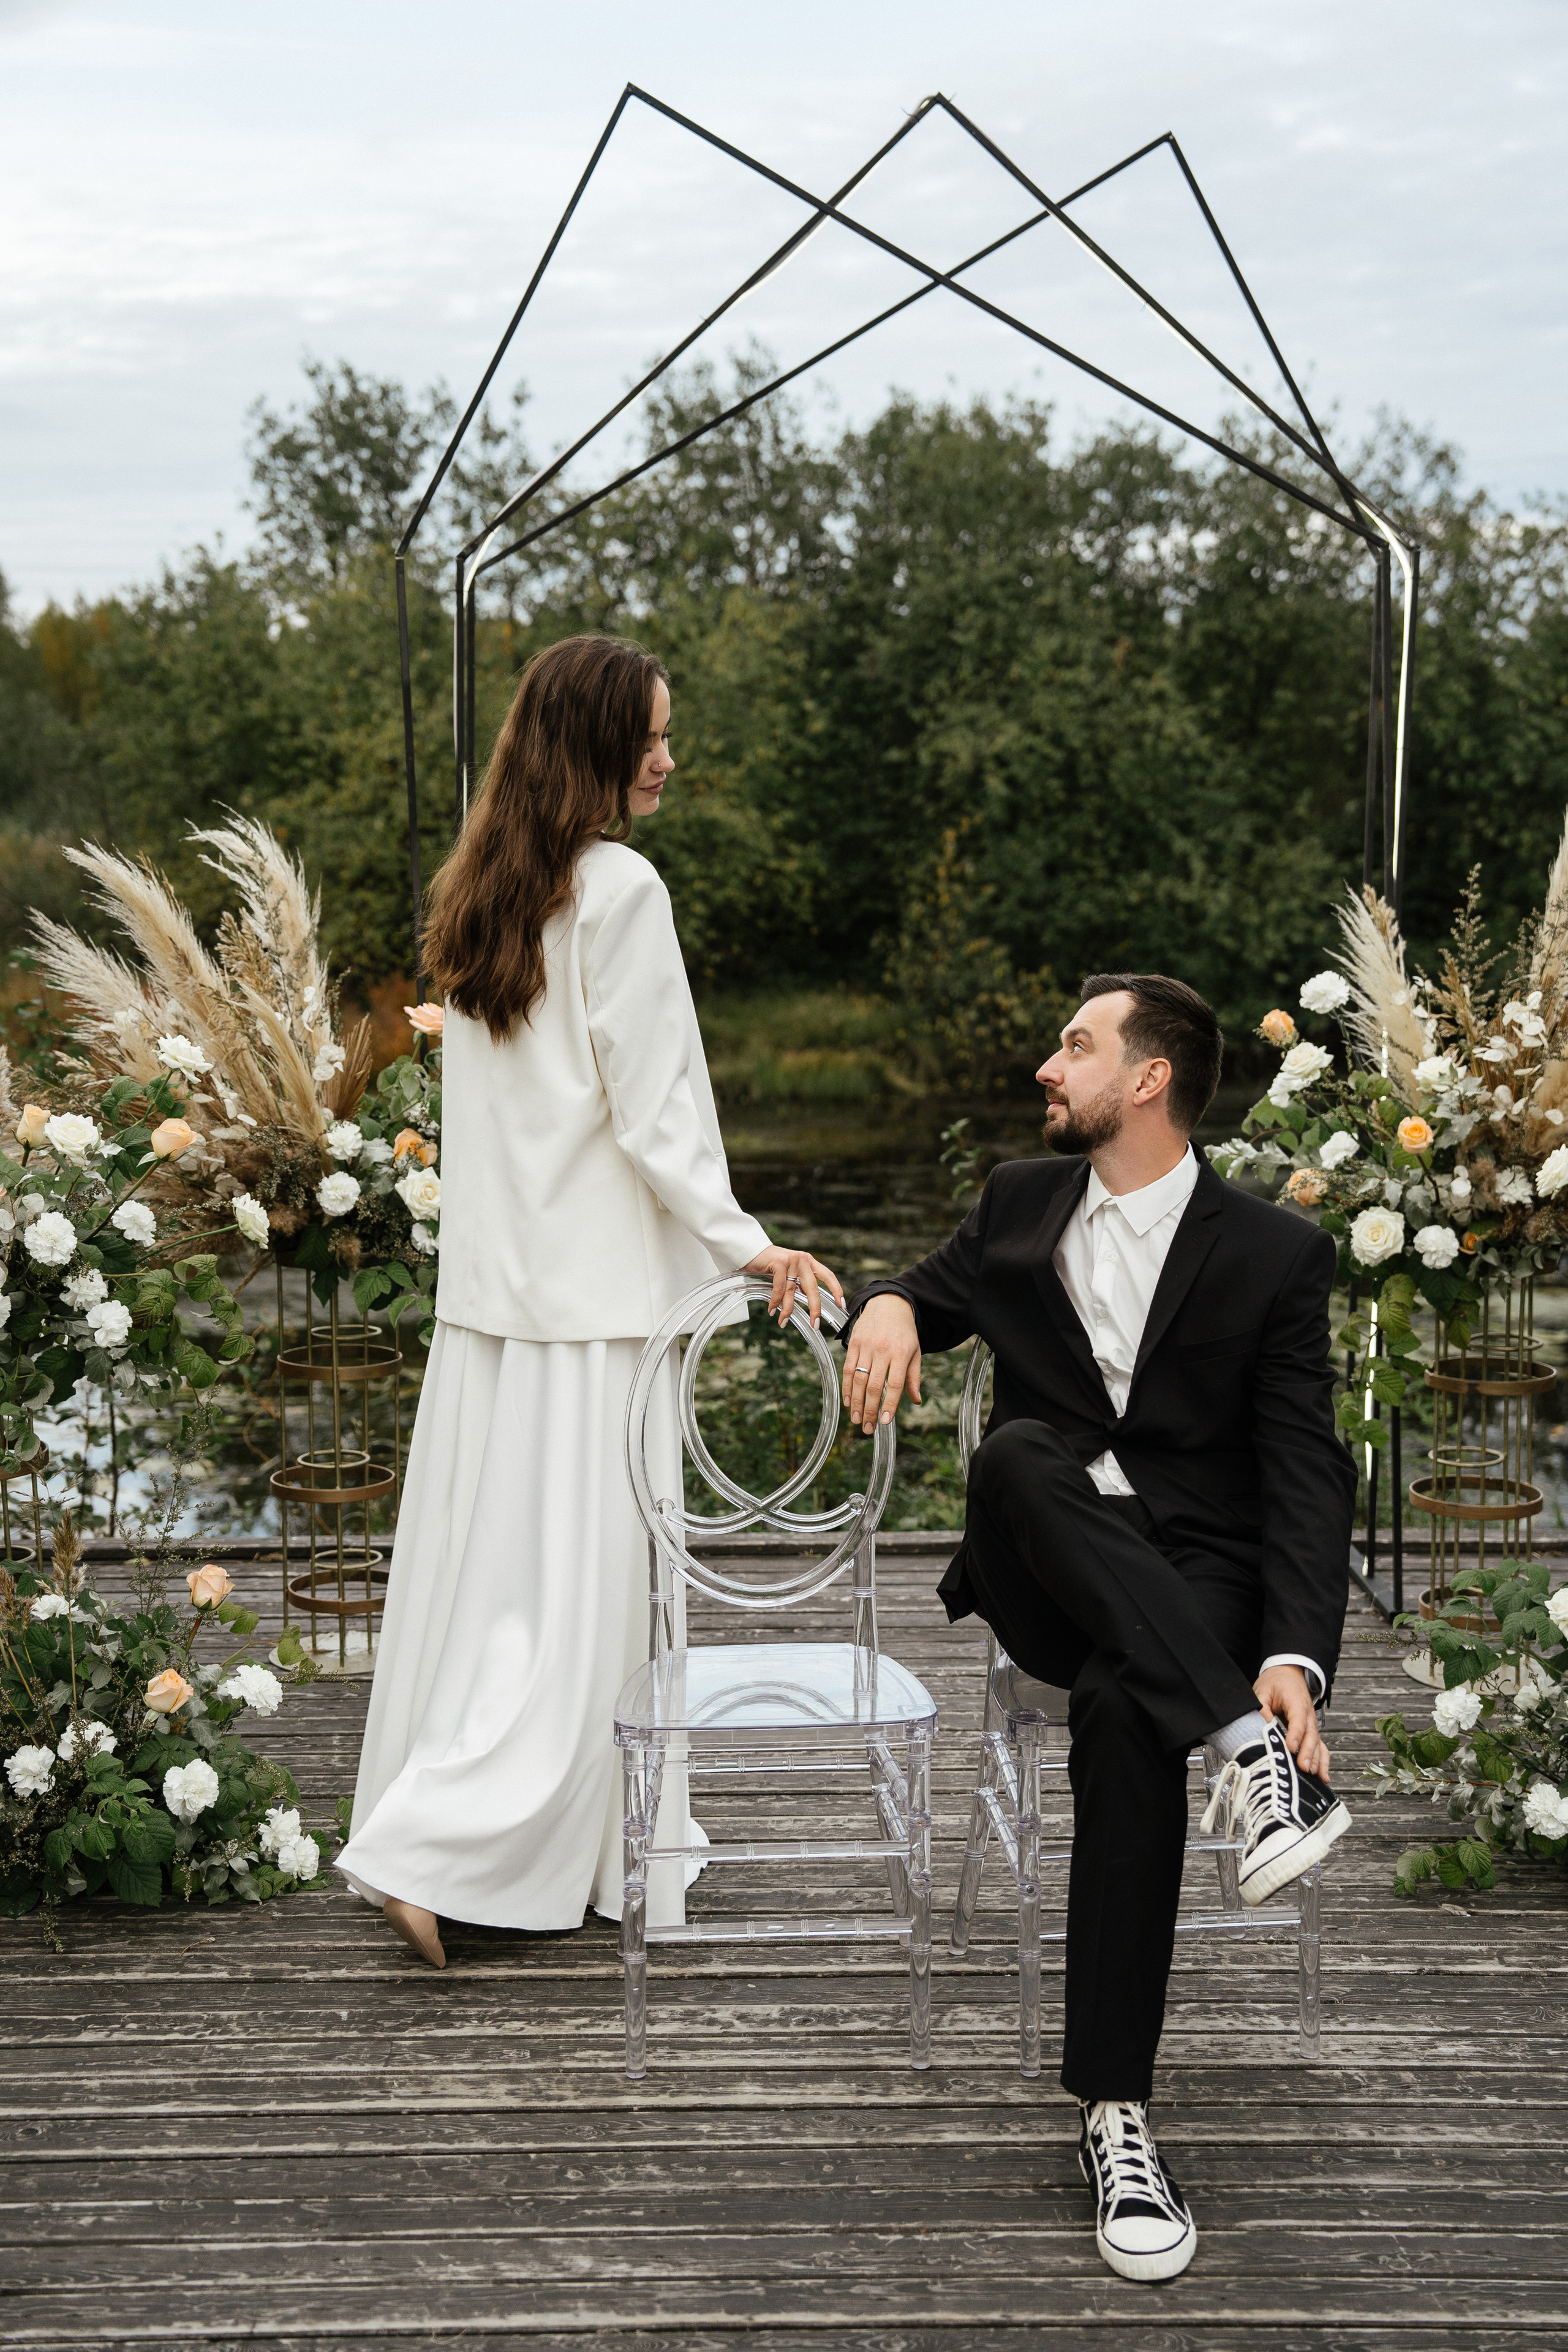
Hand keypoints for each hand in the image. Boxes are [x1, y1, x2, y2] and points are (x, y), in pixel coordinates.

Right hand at [742, 1245, 844, 1327]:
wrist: (750, 1249)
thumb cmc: (769, 1263)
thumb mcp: (789, 1272)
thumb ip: (798, 1282)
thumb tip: (806, 1299)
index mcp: (809, 1261)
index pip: (828, 1275)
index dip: (836, 1289)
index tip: (841, 1304)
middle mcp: (803, 1260)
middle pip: (813, 1289)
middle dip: (815, 1309)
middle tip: (815, 1324)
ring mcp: (792, 1261)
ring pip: (792, 1292)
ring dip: (787, 1310)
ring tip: (783, 1322)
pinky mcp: (779, 1263)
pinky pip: (780, 1288)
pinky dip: (775, 1302)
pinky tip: (771, 1310)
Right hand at [841, 1294, 921, 1433]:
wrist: (888, 1303)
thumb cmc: (904, 1331)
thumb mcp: (915, 1352)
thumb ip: (913, 1377)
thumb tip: (916, 1401)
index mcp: (901, 1353)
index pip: (894, 1384)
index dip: (889, 1405)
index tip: (885, 1422)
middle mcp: (883, 1350)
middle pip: (874, 1386)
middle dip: (870, 1410)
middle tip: (867, 1428)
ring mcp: (867, 1346)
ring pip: (858, 1380)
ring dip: (856, 1403)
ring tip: (856, 1420)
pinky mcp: (854, 1342)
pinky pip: (848, 1368)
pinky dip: (846, 1387)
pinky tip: (847, 1401)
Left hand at [1253, 1663, 1329, 1781]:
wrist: (1288, 1674)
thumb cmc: (1275, 1683)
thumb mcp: (1263, 1690)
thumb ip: (1262, 1708)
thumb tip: (1261, 1726)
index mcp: (1296, 1702)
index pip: (1297, 1719)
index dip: (1295, 1734)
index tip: (1290, 1747)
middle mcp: (1308, 1714)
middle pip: (1310, 1735)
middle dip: (1307, 1752)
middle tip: (1303, 1768)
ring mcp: (1311, 1724)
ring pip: (1318, 1743)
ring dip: (1317, 1760)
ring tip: (1314, 1776)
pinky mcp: (1311, 1731)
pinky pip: (1320, 1747)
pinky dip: (1323, 1761)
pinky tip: (1324, 1777)